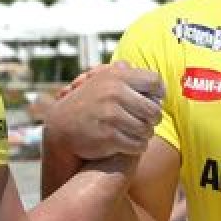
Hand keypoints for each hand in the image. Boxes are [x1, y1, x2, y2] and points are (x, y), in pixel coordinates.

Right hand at [45, 61, 164, 159]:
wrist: (61, 126)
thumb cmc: (88, 103)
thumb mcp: (101, 80)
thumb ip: (124, 73)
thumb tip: (148, 74)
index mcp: (116, 77)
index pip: (154, 82)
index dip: (159, 93)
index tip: (155, 100)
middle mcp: (114, 93)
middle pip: (154, 110)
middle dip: (153, 119)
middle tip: (148, 122)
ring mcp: (111, 115)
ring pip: (147, 130)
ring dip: (145, 135)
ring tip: (138, 133)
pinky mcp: (108, 136)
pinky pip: (138, 145)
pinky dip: (137, 147)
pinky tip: (131, 144)